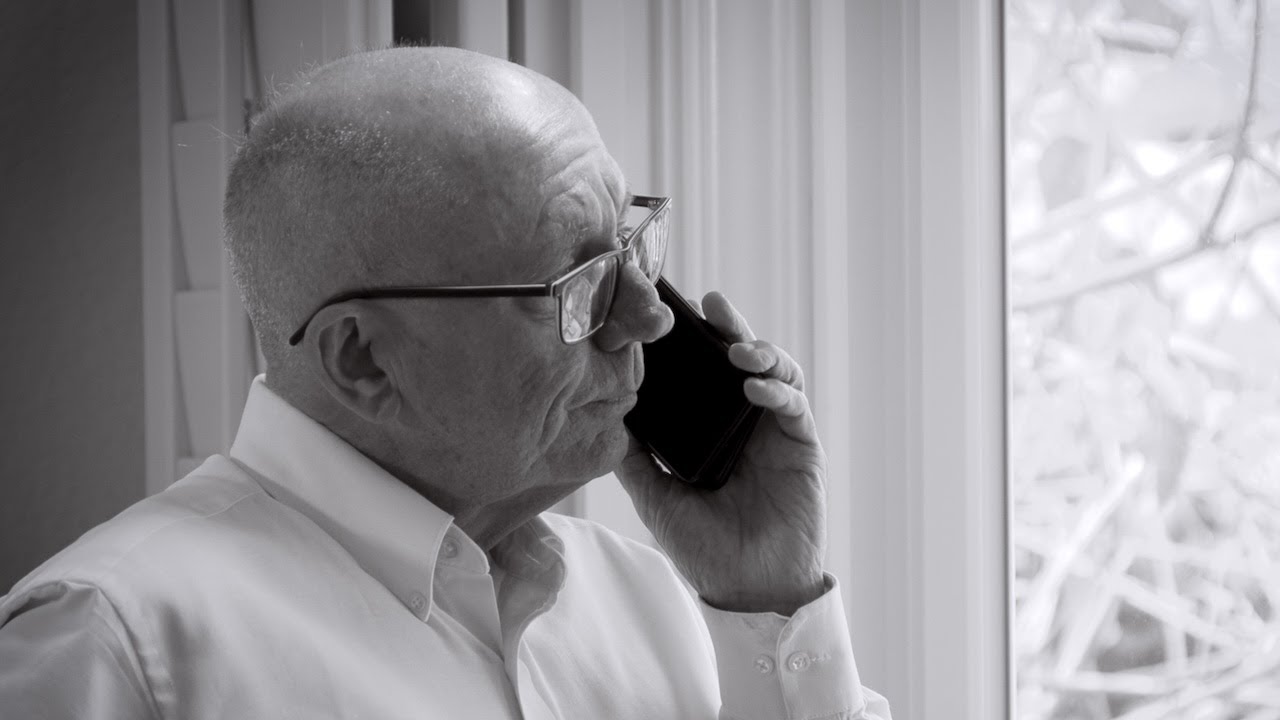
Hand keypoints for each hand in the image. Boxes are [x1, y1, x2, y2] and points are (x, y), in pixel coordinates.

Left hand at [615, 291, 827, 614]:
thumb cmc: (703, 546)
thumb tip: (604, 415)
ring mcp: (775, 431)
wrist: (746, 588)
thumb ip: (635, 458)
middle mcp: (744, 422)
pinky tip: (755, 388)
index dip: (693, 341)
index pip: (704, 372)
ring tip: (737, 348)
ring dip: (759, 351)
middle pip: (742, 359)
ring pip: (776, 372)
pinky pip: (795, 407)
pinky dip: (778, 391)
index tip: (672, 312)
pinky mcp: (802, 447)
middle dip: (729, 327)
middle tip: (712, 303)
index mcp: (711, 428)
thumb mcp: (656, 497)